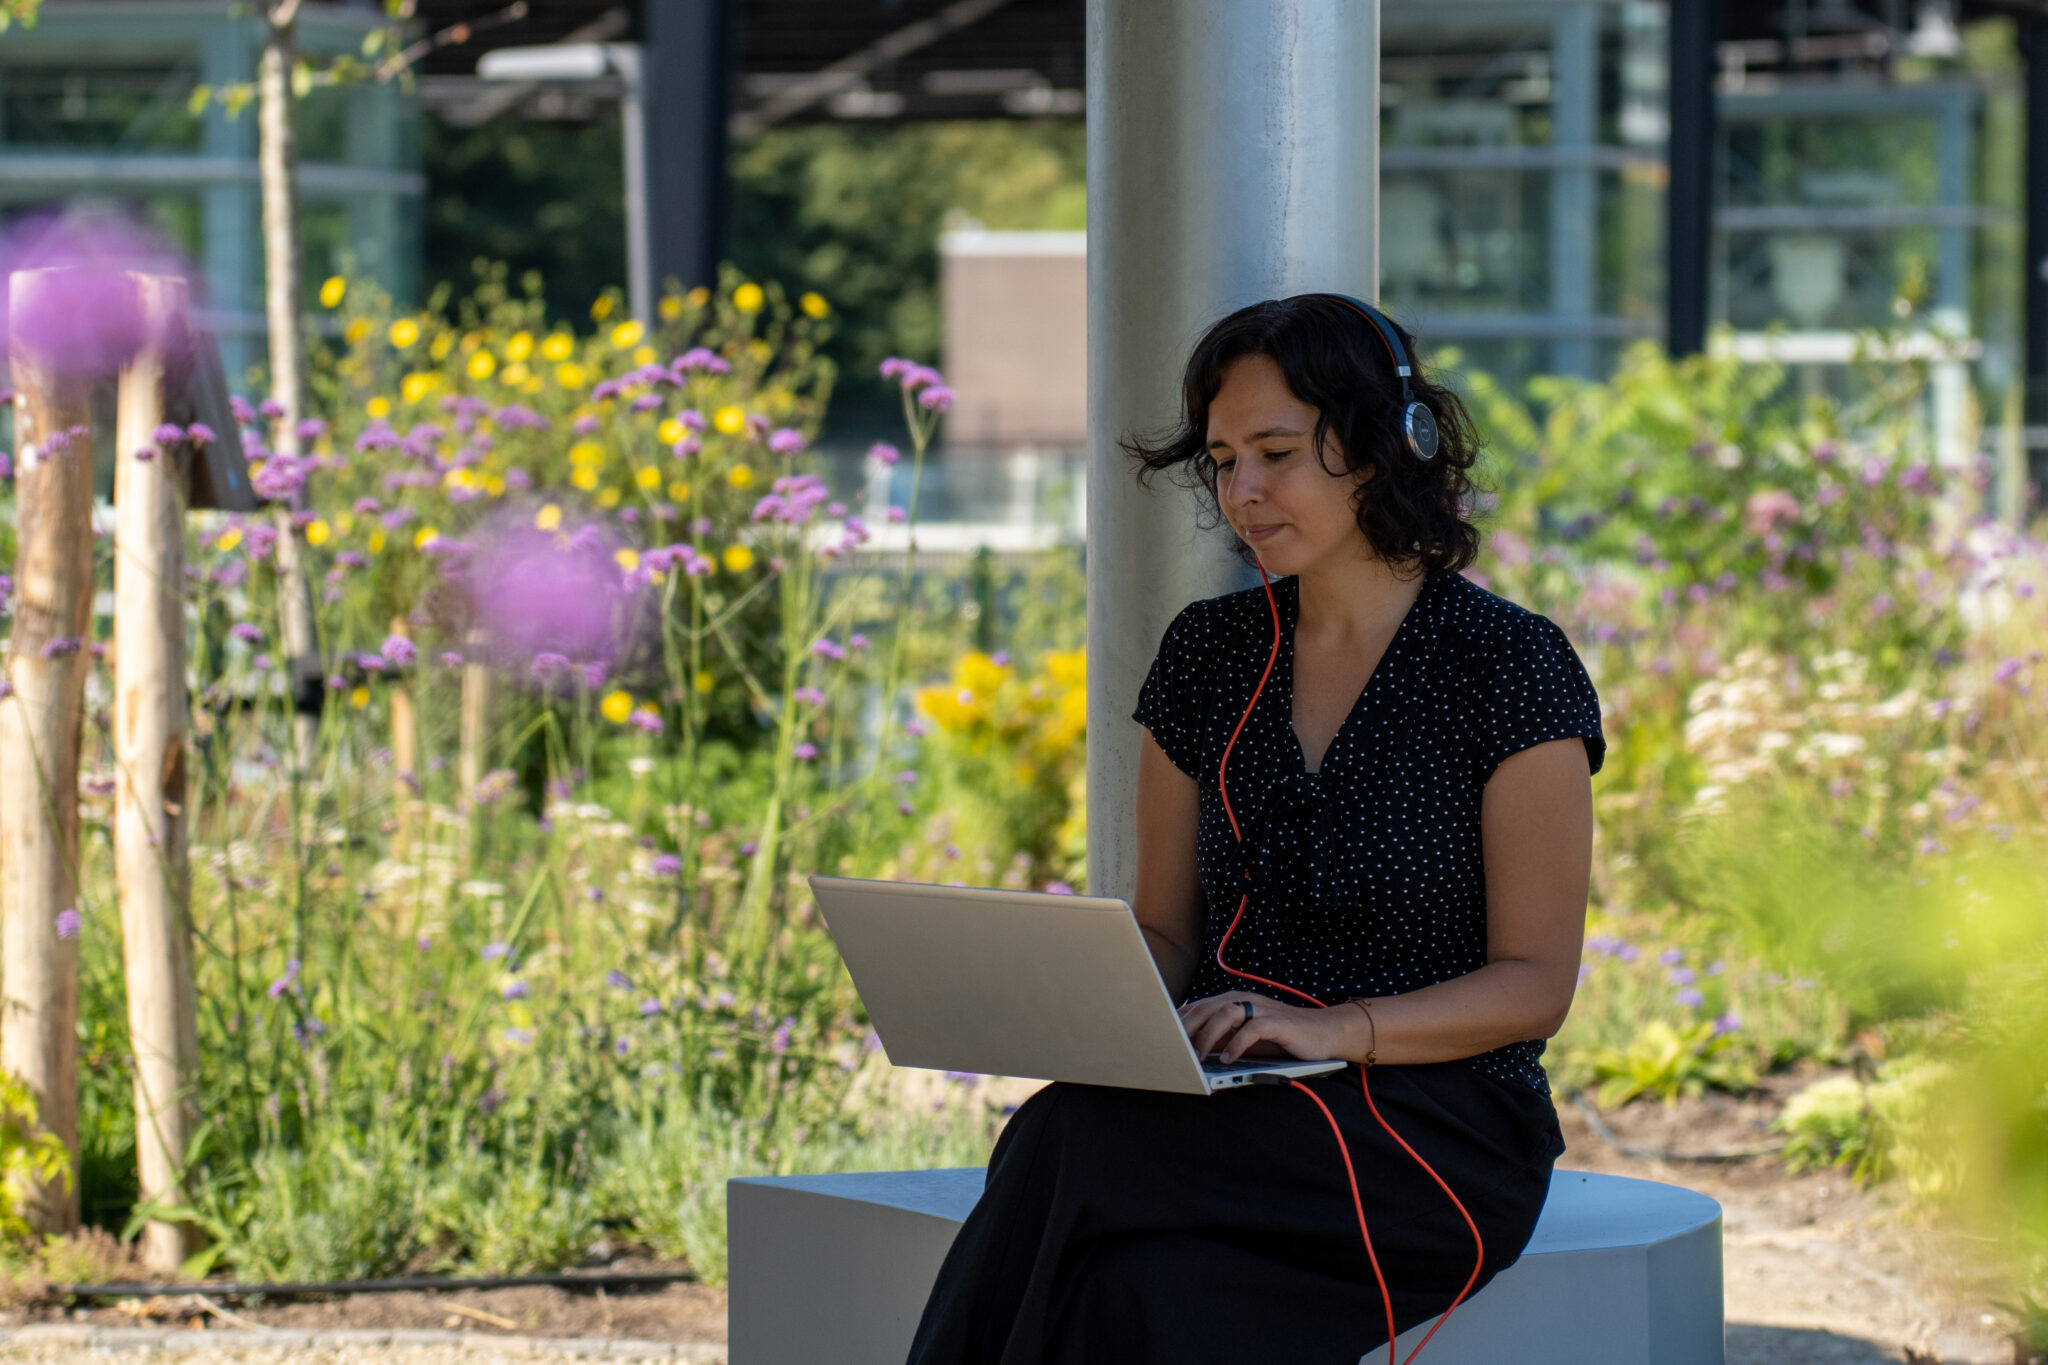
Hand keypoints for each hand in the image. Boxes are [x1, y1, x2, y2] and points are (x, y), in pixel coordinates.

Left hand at [1177, 991, 1348, 1065]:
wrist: (1323, 1033)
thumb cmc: (1281, 1038)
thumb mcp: (1244, 1038)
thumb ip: (1221, 1037)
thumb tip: (1189, 1050)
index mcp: (1232, 1001)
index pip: (1197, 1008)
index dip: (1177, 1023)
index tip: (1160, 1039)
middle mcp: (1243, 1000)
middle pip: (1206, 1008)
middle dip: (1185, 1028)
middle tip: (1171, 1049)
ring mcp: (1260, 1009)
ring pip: (1225, 1014)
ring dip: (1208, 1036)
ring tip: (1198, 1057)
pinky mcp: (1277, 1022)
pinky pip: (1252, 1029)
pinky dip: (1237, 1044)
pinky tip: (1228, 1059)